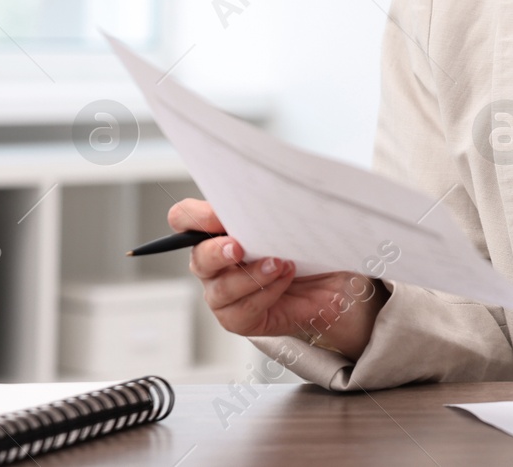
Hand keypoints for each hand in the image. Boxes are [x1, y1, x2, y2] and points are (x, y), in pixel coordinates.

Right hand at [169, 198, 389, 359]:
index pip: (184, 218)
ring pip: (221, 288)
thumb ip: (272, 210)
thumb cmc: (304, 248)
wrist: (329, 283)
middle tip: (239, 247)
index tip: (215, 216)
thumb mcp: (291, 221)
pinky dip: (267, 292)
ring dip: (251, 275)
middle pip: (199, 257)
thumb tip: (274, 195)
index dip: (193, 217)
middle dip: (218, 251)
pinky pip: (243, 309)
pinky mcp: (238, 318)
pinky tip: (285, 279)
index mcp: (218, 232)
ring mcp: (223, 294)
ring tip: (279, 264)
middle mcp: (214, 264)